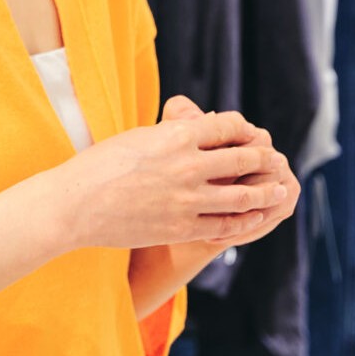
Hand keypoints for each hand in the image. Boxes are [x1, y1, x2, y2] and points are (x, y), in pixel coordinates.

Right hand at [36, 97, 292, 252]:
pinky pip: (225, 225)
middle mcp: (188, 166)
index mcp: (176, 136)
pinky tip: (254, 217)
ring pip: (242, 196)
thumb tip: (201, 128)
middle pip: (244, 160)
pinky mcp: (181, 228)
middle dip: (265, 160)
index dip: (245, 130)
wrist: (74, 205)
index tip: (251, 134)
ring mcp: (187, 200)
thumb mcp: (139, 137)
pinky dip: (245, 221)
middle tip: (276, 161)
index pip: (228, 127)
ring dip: (266, 193)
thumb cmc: (100, 166)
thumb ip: (173, 134)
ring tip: (279, 190)